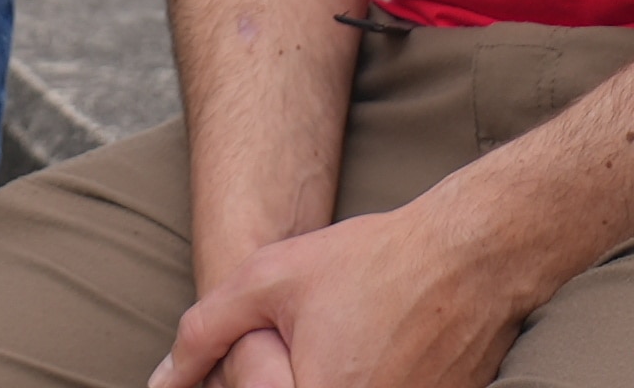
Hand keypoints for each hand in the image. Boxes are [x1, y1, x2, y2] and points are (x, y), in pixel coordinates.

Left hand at [152, 204, 533, 387]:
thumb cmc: (371, 262)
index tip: (279, 348)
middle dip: (287, 372)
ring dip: (325, 375)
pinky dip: (365, 376)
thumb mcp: (270, 279)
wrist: (471, 258)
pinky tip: (375, 347)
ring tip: (351, 336)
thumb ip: (205, 333)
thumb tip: (163, 382)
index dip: (251, 381)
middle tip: (316, 335)